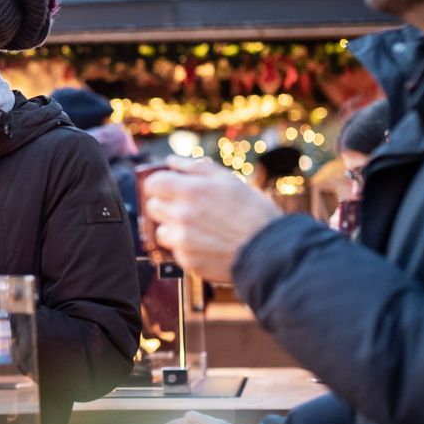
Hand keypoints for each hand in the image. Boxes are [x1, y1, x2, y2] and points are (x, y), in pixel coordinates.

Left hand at [144, 157, 281, 281]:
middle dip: (165, 205)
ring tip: (199, 229)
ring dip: (173, 229)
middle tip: (185, 208)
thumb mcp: (228, 180)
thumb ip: (195, 167)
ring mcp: (182, 240)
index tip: (167, 188)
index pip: (152, 183)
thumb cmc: (253, 211)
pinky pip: (176, 251)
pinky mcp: (187, 261)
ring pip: (161, 231)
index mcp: (191, 191)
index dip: (158, 185)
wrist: (270, 250)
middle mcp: (182, 215)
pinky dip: (186, 248)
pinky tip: (207, 244)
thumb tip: (171, 161)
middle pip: (152, 207)